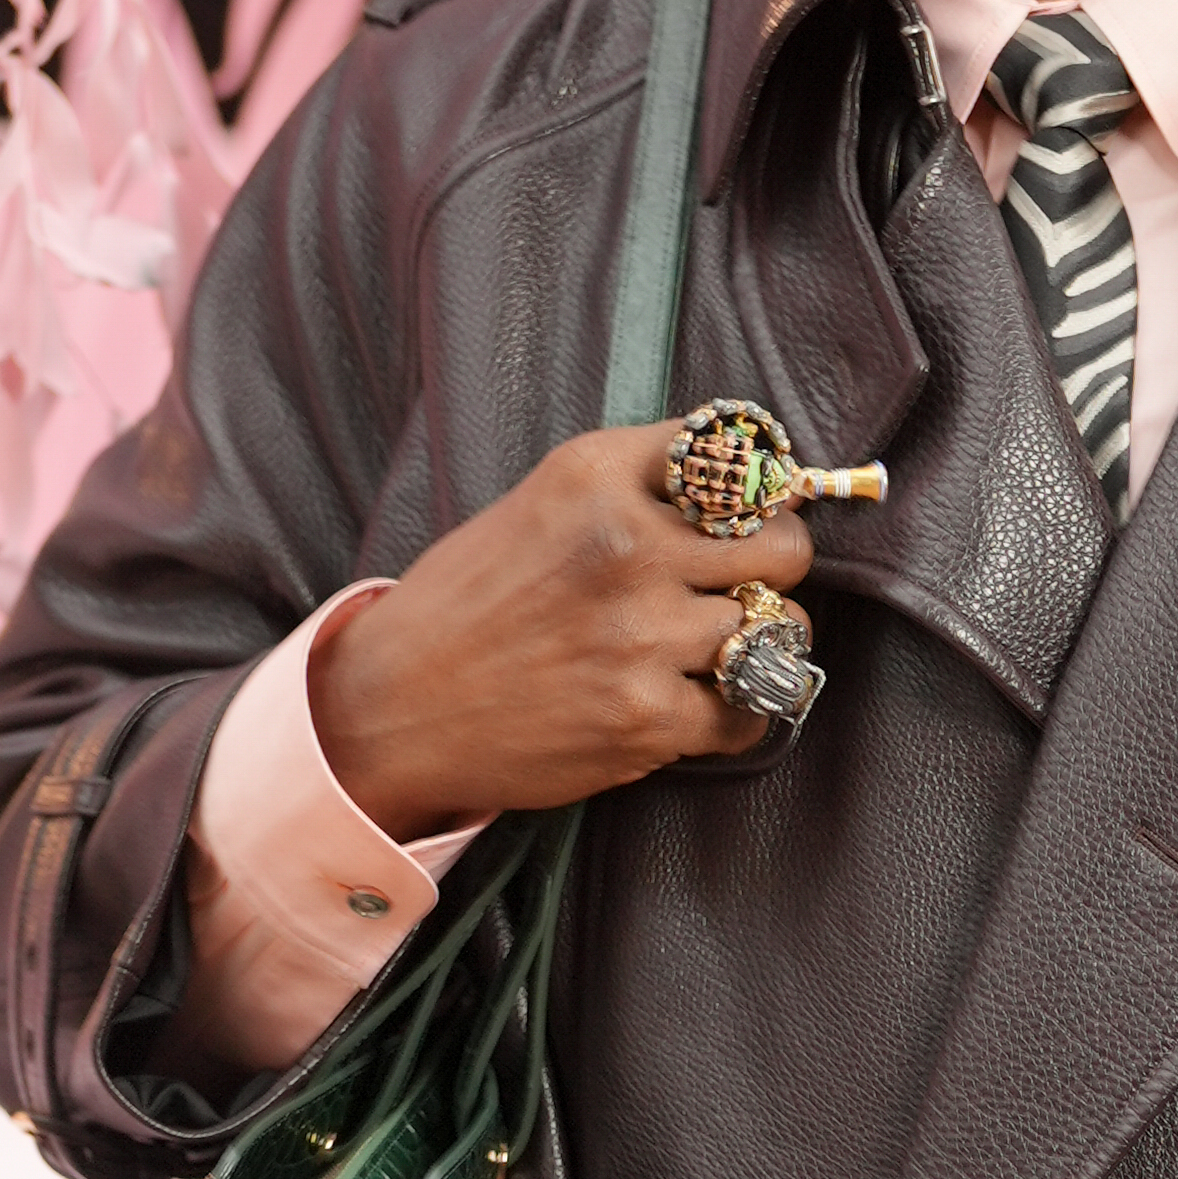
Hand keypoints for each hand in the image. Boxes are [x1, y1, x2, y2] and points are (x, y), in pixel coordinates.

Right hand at [309, 429, 816, 833]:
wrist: (396, 707)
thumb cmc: (466, 605)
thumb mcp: (539, 504)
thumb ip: (630, 488)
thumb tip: (741, 485)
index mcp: (596, 476)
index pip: (735, 461)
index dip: (759, 493)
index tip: (754, 515)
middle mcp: (626, 547)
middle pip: (782, 546)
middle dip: (773, 568)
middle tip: (743, 587)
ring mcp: (641, 636)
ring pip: (775, 629)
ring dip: (755, 643)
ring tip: (710, 648)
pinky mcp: (645, 717)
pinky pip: (749, 711)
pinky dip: (738, 712)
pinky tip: (703, 702)